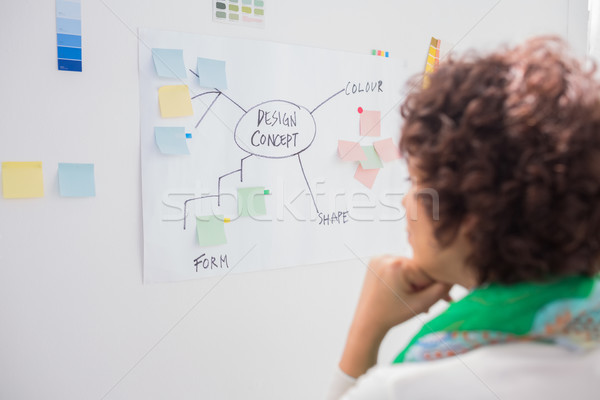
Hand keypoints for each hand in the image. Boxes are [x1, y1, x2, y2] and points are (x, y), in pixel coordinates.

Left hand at [339, 256, 451, 377]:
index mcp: (398, 265)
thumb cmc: (392, 315)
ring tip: (416, 299)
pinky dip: (404, 278)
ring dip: (416, 282)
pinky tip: (406, 292)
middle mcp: (387, 257)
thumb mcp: (421, 304)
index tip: (444, 298)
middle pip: (418, 268)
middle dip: (425, 285)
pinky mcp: (376, 262)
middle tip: (431, 302)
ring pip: (409, 268)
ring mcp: (379, 258)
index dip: (435, 286)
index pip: (428, 271)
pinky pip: (398, 267)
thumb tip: (454, 276)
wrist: (367, 322)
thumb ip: (441, 290)